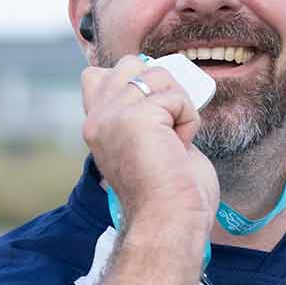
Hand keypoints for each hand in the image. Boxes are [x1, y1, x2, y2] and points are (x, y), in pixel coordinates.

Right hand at [81, 55, 218, 238]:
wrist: (170, 220)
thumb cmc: (170, 193)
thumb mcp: (146, 143)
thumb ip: (142, 113)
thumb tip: (158, 81)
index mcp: (95, 127)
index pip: (97, 75)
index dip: (133, 84)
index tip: (152, 121)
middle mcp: (97, 119)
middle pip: (131, 64)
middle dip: (160, 88)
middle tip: (167, 129)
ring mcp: (113, 116)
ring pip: (159, 75)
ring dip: (180, 106)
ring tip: (175, 142)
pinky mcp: (136, 117)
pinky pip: (178, 98)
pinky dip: (189, 121)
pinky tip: (180, 148)